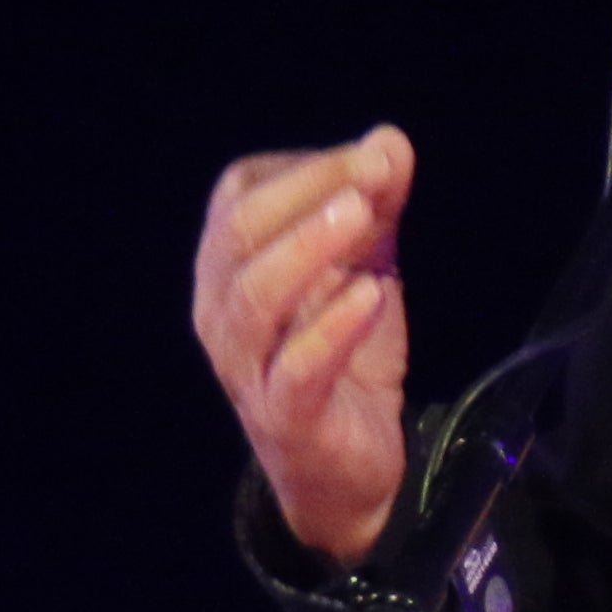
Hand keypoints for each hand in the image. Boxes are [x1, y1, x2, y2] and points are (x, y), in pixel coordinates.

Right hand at [193, 126, 417, 564]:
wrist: (347, 471)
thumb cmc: (342, 358)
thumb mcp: (364, 270)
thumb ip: (376, 209)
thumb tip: (390, 140)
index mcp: (229, 266)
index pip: (239, 193)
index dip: (303, 166)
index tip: (372, 157)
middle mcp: (221, 312)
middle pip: (240, 234)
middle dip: (309, 191)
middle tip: (373, 172)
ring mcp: (245, 367)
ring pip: (253, 297)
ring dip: (309, 246)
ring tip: (363, 214)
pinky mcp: (284, 417)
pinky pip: (295, 368)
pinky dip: (332, 327)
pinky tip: (371, 294)